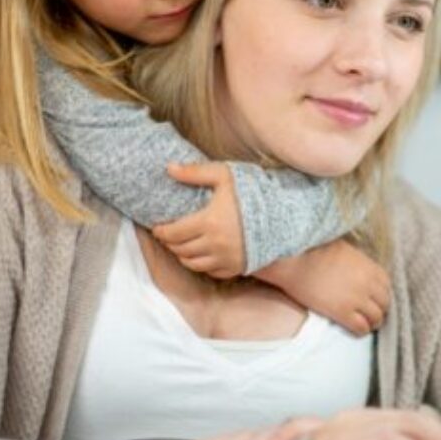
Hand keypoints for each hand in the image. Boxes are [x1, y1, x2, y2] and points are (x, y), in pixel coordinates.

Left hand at [152, 162, 244, 278]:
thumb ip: (195, 172)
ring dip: (182, 255)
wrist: (284, 213)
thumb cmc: (253, 192)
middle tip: (167, 235)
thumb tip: (169, 168)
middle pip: (181, 249)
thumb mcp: (224, 175)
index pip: (173, 233)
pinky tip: (200, 254)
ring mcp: (226, 258)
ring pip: (193, 264)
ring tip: (180, 246)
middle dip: (170, 243)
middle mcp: (215, 244)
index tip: (156, 228)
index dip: (161, 232)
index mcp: (209, 222)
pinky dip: (200, 265)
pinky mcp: (237, 267)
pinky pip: (210, 272)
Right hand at [256, 239, 390, 334]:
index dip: (382, 293)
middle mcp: (367, 282)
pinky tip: (357, 330)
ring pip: (376, 317)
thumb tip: (360, 268)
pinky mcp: (342, 312)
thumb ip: (357, 261)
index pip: (386, 284)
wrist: (294, 261)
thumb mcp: (344, 248)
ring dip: (373, 322)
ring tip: (367, 324)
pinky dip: (362, 331)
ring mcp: (356, 298)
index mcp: (368, 266)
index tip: (376, 297)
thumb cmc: (314, 249)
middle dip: (380, 309)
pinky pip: (360, 327)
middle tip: (372, 313)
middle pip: (384, 302)